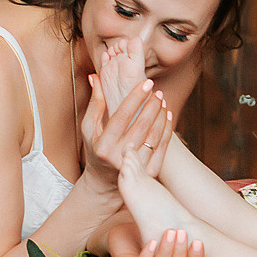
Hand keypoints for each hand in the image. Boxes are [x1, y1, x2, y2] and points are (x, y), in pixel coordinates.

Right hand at [81, 74, 167, 188]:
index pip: (122, 116)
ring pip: (154, 135)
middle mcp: (119, 157)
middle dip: (151, 105)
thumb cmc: (96, 149)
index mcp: (103, 146)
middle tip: (158, 91)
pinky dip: (166, 129)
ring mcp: (136, 166)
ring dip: (161, 115)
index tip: (147, 83)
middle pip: (141, 125)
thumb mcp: (89, 129)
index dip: (136, 97)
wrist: (105, 180)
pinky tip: (167, 115)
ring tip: (162, 101)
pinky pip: (162, 147)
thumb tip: (95, 76)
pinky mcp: (149, 172)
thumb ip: (95, 103)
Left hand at [109, 223, 206, 256]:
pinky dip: (146, 256)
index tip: (198, 242)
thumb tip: (207, 231)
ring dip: (165, 251)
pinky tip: (152, 243)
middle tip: (182, 233)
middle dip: (180, 254)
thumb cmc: (152, 230)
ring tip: (170, 232)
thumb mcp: (172, 234)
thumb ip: (186, 238)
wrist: (124, 227)